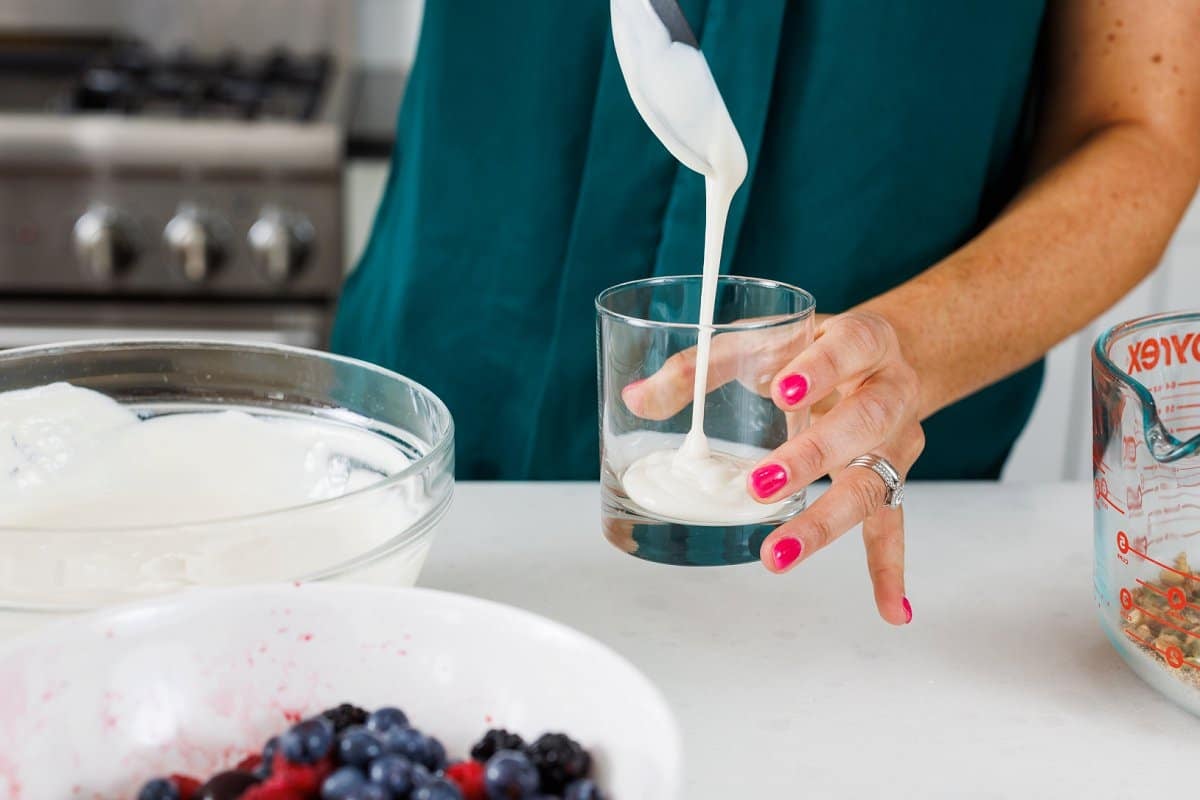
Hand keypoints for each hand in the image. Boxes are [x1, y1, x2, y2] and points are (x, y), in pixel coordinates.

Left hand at [623, 310, 923, 624]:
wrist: (888, 355)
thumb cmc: (814, 348)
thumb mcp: (765, 340)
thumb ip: (702, 365)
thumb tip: (636, 399)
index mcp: (864, 339)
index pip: (852, 346)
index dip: (821, 369)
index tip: (783, 392)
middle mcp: (890, 391)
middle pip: (863, 423)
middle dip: (812, 456)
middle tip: (761, 486)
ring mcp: (896, 442)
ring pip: (873, 483)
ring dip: (826, 522)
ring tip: (779, 554)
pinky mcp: (894, 480)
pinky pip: (892, 527)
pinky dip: (888, 570)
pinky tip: (890, 610)